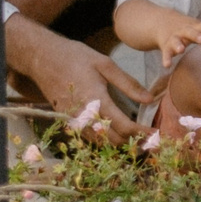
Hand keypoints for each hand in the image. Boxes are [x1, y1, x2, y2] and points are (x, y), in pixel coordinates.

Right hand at [6, 18, 156, 139]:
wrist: (43, 59)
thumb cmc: (77, 58)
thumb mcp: (106, 65)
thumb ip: (128, 84)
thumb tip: (149, 100)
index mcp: (96, 101)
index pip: (123, 126)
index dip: (141, 133)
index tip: (157, 134)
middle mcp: (83, 116)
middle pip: (112, 139)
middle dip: (133, 142)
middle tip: (152, 141)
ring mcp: (73, 121)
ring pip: (100, 141)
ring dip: (120, 143)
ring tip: (140, 140)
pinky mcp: (67, 120)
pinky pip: (88, 136)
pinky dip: (105, 139)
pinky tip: (118, 134)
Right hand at [157, 16, 200, 64]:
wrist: (162, 21)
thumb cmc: (188, 28)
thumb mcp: (200, 28)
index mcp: (195, 27)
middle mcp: (184, 31)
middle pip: (190, 32)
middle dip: (196, 35)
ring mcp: (174, 38)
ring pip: (176, 41)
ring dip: (178, 45)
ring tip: (181, 50)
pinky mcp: (165, 46)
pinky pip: (165, 53)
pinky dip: (166, 58)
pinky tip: (167, 65)